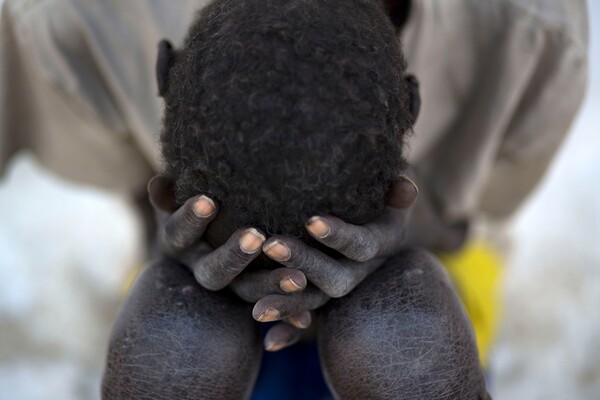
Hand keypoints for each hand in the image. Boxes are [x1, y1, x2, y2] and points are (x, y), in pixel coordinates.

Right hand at [148, 176, 315, 351]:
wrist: (212, 235)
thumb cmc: (198, 203)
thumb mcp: (179, 198)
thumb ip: (170, 195)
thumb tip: (158, 183)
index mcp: (179, 244)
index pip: (178, 233)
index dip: (189, 220)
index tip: (207, 201)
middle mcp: (201, 269)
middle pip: (213, 273)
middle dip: (233, 256)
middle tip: (255, 235)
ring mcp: (229, 287)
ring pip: (246, 292)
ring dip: (270, 286)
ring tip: (299, 278)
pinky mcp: (256, 299)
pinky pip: (271, 311)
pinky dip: (288, 315)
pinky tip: (306, 319)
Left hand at [249, 175, 418, 350]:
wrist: (377, 214)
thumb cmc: (378, 190)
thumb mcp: (388, 185)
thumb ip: (394, 189)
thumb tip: (404, 185)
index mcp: (382, 242)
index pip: (361, 245)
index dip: (339, 236)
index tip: (311, 222)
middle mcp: (363, 270)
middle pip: (336, 278)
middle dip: (304, 263)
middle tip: (272, 245)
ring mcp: (341, 284)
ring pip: (316, 301)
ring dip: (288, 307)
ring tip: (258, 312)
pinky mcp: (321, 294)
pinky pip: (307, 318)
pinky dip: (289, 332)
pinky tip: (269, 344)